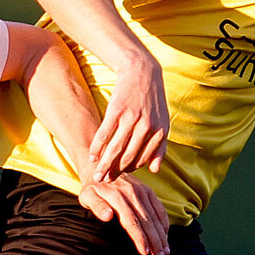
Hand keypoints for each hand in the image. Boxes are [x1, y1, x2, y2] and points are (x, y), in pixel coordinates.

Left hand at [79, 176, 170, 254]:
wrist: (101, 167)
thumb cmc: (92, 188)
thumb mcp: (87, 195)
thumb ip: (96, 206)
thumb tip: (108, 216)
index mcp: (118, 197)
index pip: (132, 221)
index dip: (139, 237)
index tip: (144, 252)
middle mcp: (133, 193)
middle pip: (147, 221)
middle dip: (155, 241)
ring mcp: (142, 191)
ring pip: (155, 216)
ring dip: (162, 235)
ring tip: (165, 251)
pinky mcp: (148, 190)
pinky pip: (159, 208)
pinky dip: (164, 223)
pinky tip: (166, 236)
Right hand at [90, 57, 168, 180]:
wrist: (141, 71)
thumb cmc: (152, 99)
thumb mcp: (163, 121)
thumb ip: (160, 146)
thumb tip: (154, 171)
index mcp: (159, 131)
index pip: (143, 159)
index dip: (130, 170)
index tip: (120, 176)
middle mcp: (146, 126)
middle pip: (128, 157)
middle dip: (115, 173)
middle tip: (105, 183)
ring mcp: (131, 118)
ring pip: (115, 149)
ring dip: (104, 165)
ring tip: (96, 176)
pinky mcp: (116, 110)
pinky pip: (104, 134)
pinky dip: (97, 147)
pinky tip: (91, 156)